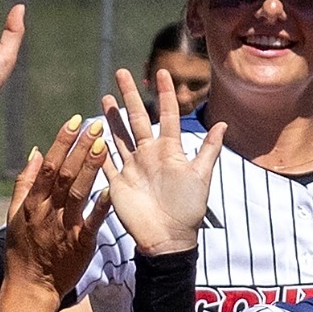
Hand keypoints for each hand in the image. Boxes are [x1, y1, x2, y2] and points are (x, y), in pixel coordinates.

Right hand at [4, 114, 111, 301]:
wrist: (30, 288)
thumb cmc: (23, 250)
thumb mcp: (16, 215)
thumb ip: (25, 183)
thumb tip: (35, 152)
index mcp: (33, 203)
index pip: (48, 165)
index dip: (62, 142)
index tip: (75, 120)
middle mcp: (47, 212)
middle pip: (64, 174)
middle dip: (80, 148)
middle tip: (96, 125)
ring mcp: (64, 227)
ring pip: (77, 193)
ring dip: (91, 168)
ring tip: (104, 145)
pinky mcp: (80, 244)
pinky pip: (92, 222)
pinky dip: (101, 206)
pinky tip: (112, 189)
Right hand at [99, 68, 225, 255]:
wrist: (168, 239)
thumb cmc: (188, 210)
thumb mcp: (201, 177)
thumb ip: (209, 150)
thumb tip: (222, 123)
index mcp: (169, 150)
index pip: (166, 115)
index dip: (165, 94)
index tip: (162, 72)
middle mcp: (149, 154)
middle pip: (136, 118)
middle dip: (129, 96)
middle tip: (121, 72)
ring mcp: (132, 167)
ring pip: (119, 136)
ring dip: (111, 117)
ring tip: (104, 96)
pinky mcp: (118, 183)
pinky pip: (105, 162)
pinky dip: (97, 149)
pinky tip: (90, 133)